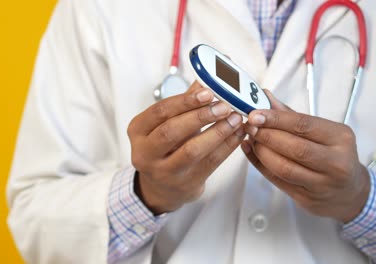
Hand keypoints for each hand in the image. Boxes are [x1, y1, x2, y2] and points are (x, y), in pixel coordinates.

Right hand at [127, 82, 244, 213]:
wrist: (162, 186)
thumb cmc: (166, 145)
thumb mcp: (167, 122)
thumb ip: (187, 99)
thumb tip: (211, 73)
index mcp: (138, 130)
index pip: (160, 111)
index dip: (185, 101)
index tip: (208, 92)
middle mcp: (145, 152)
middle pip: (172, 131)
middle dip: (201, 116)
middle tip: (224, 105)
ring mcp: (164, 171)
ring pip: (192, 150)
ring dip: (218, 132)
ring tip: (236, 118)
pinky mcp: (186, 183)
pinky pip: (210, 162)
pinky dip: (227, 146)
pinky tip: (238, 133)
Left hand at [242, 90, 369, 222]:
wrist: (349, 192)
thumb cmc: (333, 155)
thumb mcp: (322, 131)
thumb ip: (292, 116)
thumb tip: (265, 96)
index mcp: (341, 138)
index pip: (304, 125)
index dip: (276, 119)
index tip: (255, 114)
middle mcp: (336, 162)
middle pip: (294, 148)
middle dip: (266, 135)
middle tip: (249, 126)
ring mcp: (322, 184)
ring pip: (284, 168)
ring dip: (261, 152)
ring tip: (250, 139)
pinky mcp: (307, 199)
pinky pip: (277, 180)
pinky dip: (259, 165)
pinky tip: (251, 152)